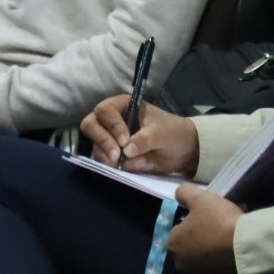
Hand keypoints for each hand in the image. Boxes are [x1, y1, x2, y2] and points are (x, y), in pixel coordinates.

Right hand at [80, 96, 198, 176]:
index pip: (105, 110)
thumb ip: (145, 139)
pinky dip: (107, 164)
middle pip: (90, 124)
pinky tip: (119, 168)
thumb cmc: (172, 132)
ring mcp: (110, 138)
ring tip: (120, 163)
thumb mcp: (162, 133)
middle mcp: (112, 120)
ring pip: (94, 144)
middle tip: (116, 155)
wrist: (183, 151)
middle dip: (102, 140)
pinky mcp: (112, 155)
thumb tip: (127, 151)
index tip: (125, 141)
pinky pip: (100, 159)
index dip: (112, 125)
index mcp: (123, 106)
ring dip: (104, 155)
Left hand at [169, 184, 242, 273]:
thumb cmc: (218, 220)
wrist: (245, 245)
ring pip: (204, 251)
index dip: (193, 218)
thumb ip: (183, 192)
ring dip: (212, 242)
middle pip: (191, 240)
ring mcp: (198, 273)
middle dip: (202, 231)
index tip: (208, 213)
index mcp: (173, 243)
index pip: (179, 227)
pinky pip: (215, 262)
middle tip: (219, 220)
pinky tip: (233, 243)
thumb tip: (178, 196)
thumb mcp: (199, 197)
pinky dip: (221, 254)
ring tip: (230, 231)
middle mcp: (180, 262)